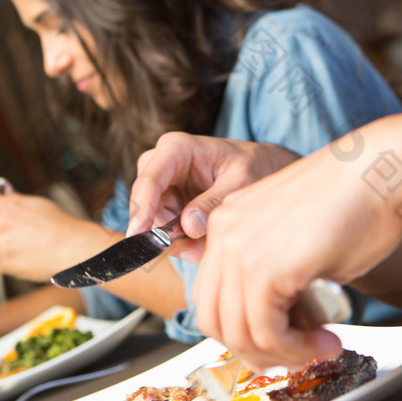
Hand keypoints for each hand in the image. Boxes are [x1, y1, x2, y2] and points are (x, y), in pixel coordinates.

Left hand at [0, 190, 113, 281]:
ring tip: (25, 246)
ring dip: (2, 248)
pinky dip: (11, 261)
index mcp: (7, 207)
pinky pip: (0, 263)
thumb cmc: (60, 225)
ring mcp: (2, 247)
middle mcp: (0, 226)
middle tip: (13, 232)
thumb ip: (14, 201)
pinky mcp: (7, 265)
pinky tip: (28, 256)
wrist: (74, 249)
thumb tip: (0, 197)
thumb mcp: (37, 204)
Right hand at [128, 133, 297, 259]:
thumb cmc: (254, 166)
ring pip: (153, 222)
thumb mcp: (241, 181)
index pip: (150, 179)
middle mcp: (162, 164)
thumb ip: (214, 202)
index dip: (141, 208)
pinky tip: (204, 246)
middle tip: (196, 252)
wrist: (264, 169)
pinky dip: (183, 243)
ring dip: (177, 242)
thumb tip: (188, 227)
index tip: (137, 234)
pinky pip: (164, 230)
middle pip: (147, 205)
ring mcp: (163, 185)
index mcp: (178, 148)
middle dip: (165, 232)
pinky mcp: (169, 204)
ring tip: (207, 249)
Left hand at [192, 139, 401, 370]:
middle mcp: (224, 232)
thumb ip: (278, 280)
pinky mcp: (264, 267)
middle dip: (255, 349)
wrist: (378, 172)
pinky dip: (296, 349)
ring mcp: (239, 249)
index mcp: (228, 221)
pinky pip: (266, 331)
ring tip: (320, 349)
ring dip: (281, 354)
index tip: (279, 341)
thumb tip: (280, 328)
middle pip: (214, 319)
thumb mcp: (298, 243)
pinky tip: (325, 342)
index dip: (243, 330)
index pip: (212, 295)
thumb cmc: (354, 200)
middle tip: (295, 354)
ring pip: (238, 332)